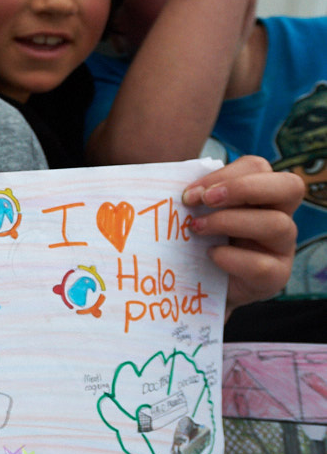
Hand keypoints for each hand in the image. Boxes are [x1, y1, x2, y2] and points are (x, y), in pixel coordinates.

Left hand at [182, 155, 303, 310]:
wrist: (198, 285)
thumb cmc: (197, 240)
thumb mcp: (196, 214)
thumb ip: (193, 196)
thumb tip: (163, 184)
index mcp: (261, 193)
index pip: (258, 168)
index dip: (225, 174)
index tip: (189, 192)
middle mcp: (280, 215)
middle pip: (290, 186)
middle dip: (243, 188)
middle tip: (205, 200)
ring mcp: (282, 247)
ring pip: (277, 224)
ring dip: (229, 222)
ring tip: (197, 228)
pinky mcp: (276, 277)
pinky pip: (262, 265)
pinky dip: (231, 258)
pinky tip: (210, 255)